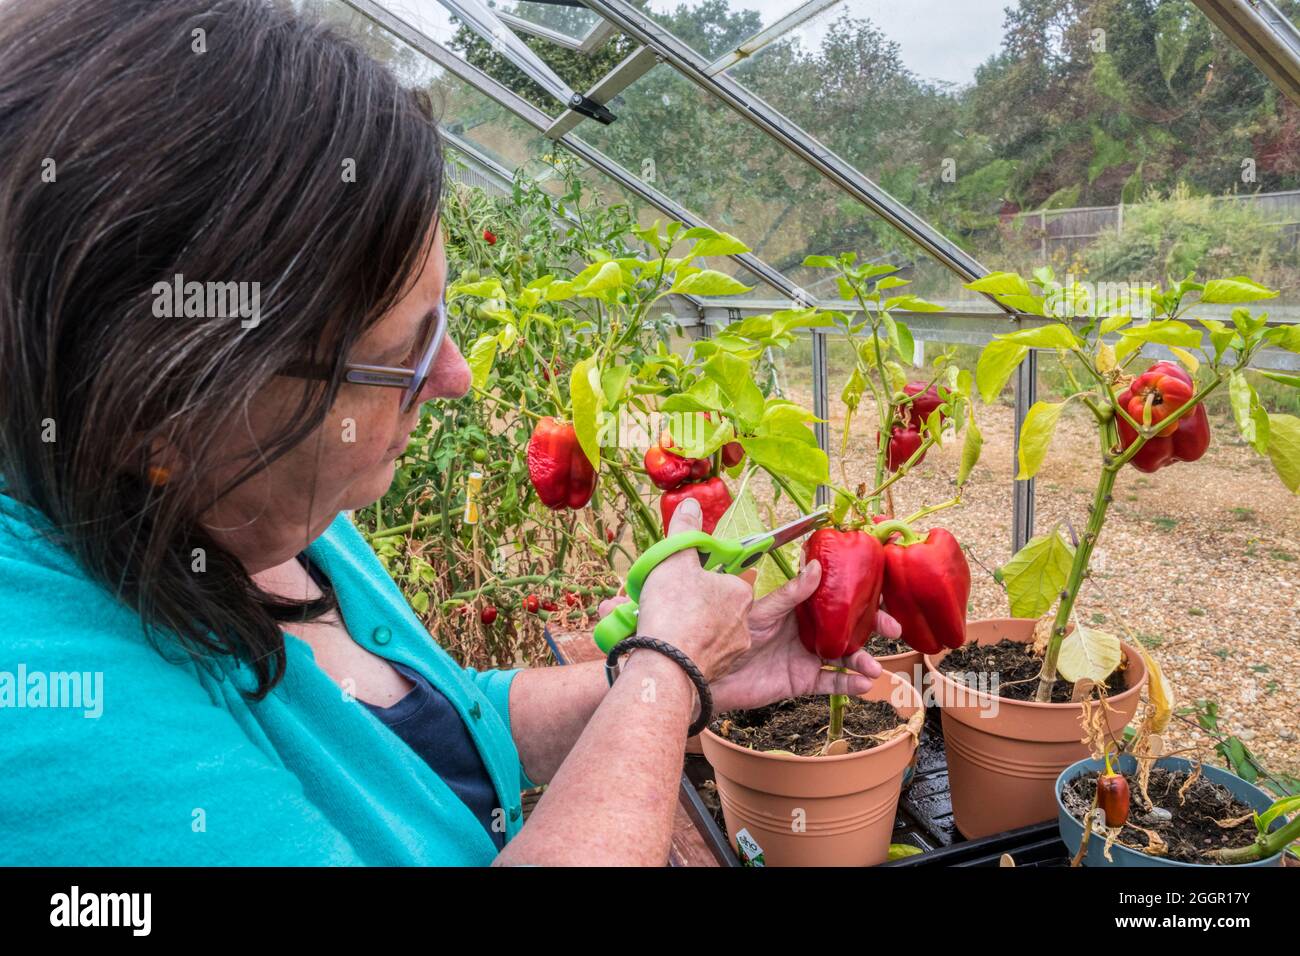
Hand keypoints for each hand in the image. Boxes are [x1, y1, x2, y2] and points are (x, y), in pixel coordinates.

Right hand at [617, 496, 753, 682]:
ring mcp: (731, 652)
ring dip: (682, 626)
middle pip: (713, 605)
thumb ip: (685, 531)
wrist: (666, 666)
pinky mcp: (716, 673)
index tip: (680, 579)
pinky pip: (698, 654)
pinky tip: (660, 645)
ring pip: (705, 631)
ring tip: (654, 623)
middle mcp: (743, 623)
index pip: (724, 577)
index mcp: (739, 593)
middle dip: (688, 602)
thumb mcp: (675, 559)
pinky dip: (681, 648)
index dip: (699, 576)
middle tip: (663, 602)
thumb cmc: (673, 609)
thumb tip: (692, 503)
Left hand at [708, 560, 899, 713]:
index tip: (883, 596)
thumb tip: (817, 566)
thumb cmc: (730, 634)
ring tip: (873, 667)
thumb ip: (791, 594)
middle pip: (849, 627)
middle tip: (892, 630)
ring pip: (845, 657)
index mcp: (800, 608)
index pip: (837, 599)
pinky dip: (848, 684)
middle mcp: (809, 631)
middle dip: (873, 628)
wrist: (709, 673)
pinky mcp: (802, 680)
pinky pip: (831, 682)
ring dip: (862, 661)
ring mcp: (808, 656)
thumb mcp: (762, 610)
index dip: (861, 598)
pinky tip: (863, 684)